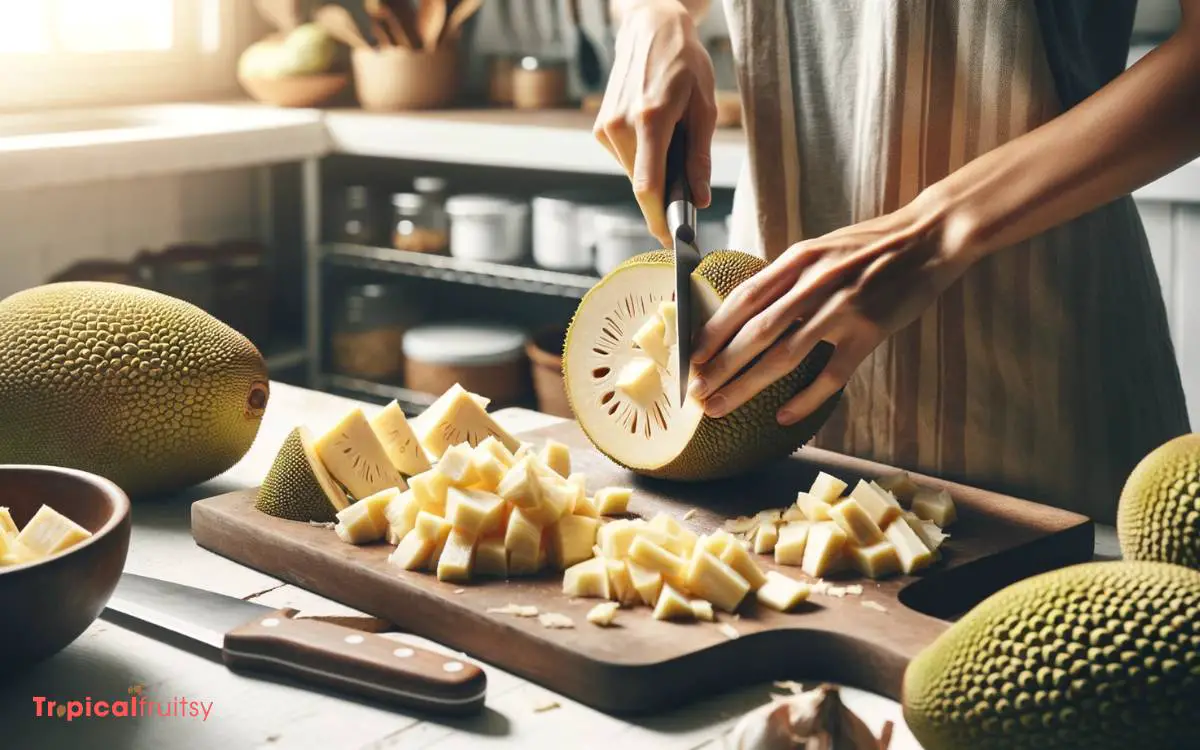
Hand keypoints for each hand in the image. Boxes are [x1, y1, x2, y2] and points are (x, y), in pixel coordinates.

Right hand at [594, 0, 717, 246]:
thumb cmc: (684, 63)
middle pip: (642, 184)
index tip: (670, 240)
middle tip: (688, 180)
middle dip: (664, 192)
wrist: (651, 30)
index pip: (648, 185)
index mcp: (650, 119)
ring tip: (671, 138)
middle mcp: (620, 126)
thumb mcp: (704, 108)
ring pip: (634, 174)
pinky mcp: (600, 128)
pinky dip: (642, 157)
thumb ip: (699, 156)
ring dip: (654, 171)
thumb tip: (699, 198)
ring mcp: (606, 127)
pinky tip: (653, 131)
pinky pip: (626, 159)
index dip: (659, 219)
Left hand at [688, 199, 976, 424]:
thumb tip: (748, 308)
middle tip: (694, 393)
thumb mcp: (821, 249)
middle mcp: (815, 283)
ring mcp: (843, 309)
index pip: (743, 298)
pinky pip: (832, 375)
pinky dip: (805, 399)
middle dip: (719, 366)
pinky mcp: (870, 332)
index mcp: (798, 259)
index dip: (713, 329)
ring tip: (720, 407)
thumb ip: (788, 277)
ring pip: (784, 356)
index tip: (689, 356)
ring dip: (746, 386)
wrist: (930, 237)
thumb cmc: (870, 245)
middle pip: (755, 332)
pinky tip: (783, 418)